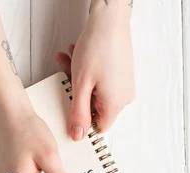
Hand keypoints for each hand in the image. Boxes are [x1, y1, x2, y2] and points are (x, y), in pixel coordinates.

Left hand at [55, 6, 134, 139]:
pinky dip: (87, 72)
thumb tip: (77, 135)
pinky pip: (100, 81)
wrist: (110, 19)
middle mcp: (123, 97)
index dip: (82, 120)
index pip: (98, 127)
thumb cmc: (97, 48)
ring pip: (94, 91)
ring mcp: (123, 85)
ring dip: (78, 78)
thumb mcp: (80, 85)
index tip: (69, 108)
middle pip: (94, 107)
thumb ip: (78, 113)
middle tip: (66, 74)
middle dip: (76, 92)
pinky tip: (74, 56)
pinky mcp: (120, 74)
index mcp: (115, 104)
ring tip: (67, 60)